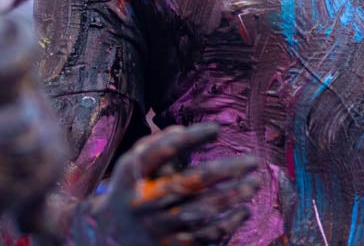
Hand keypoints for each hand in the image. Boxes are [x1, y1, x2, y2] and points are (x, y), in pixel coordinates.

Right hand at [75, 123, 259, 245]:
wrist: (109, 233)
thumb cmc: (129, 187)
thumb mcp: (132, 163)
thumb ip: (156, 144)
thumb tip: (186, 130)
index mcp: (132, 175)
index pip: (161, 151)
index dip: (190, 138)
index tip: (216, 129)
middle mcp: (144, 202)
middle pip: (189, 183)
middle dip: (225, 170)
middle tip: (253, 161)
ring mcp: (157, 227)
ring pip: (201, 211)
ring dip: (233, 197)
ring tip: (254, 183)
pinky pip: (204, 237)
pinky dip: (228, 224)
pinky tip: (244, 210)